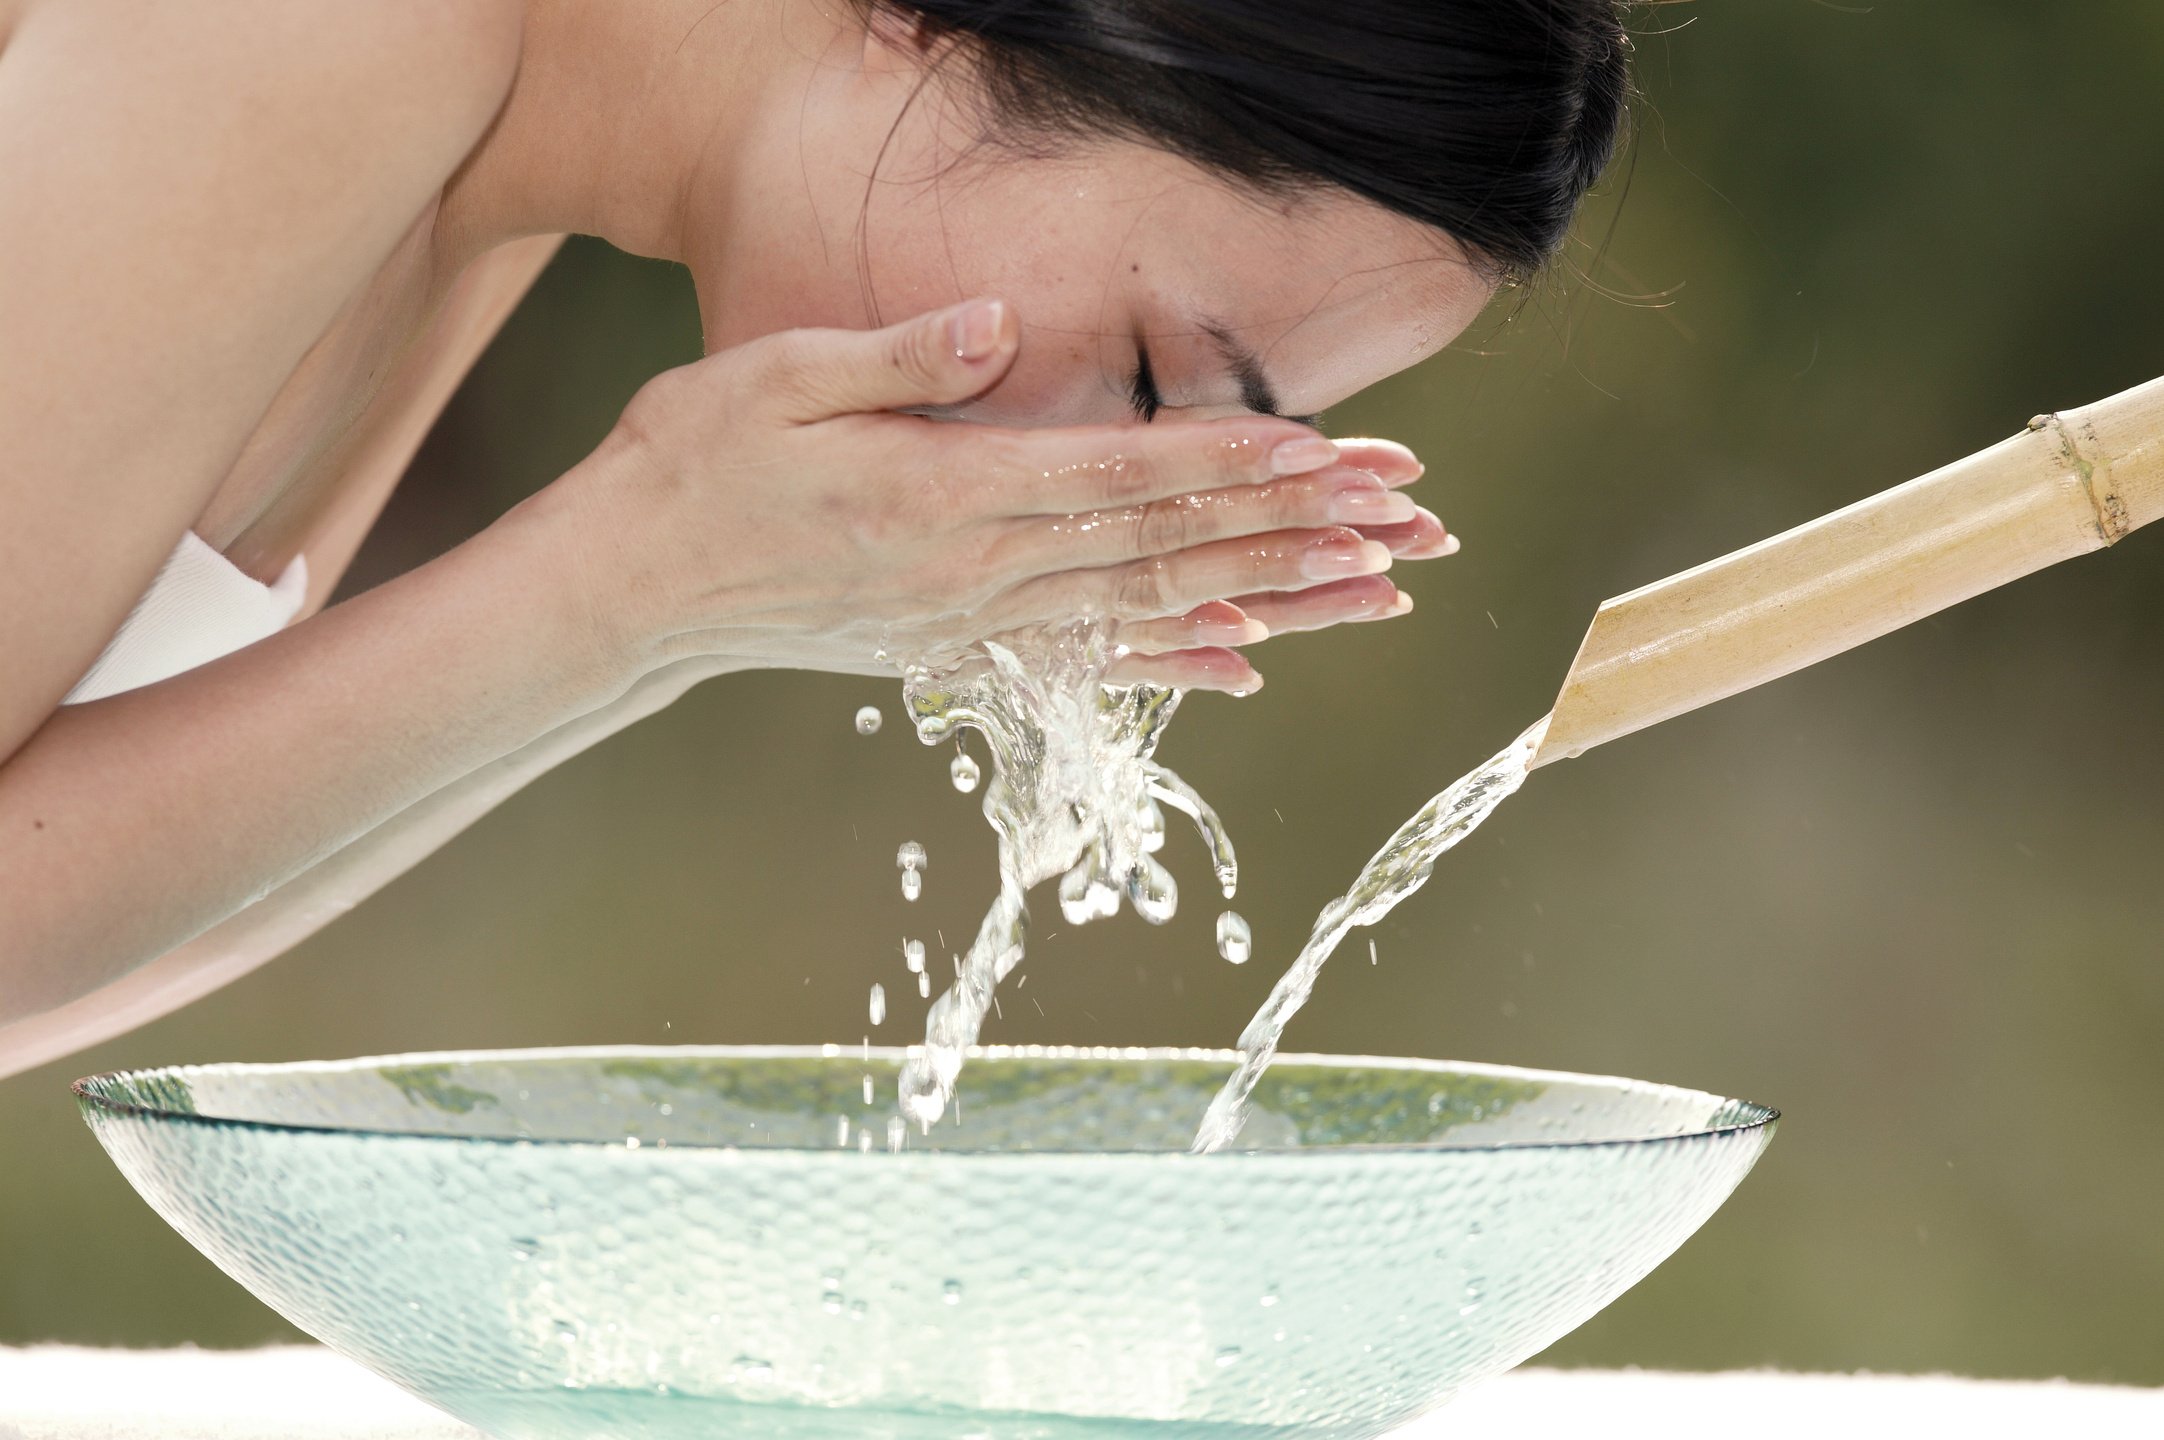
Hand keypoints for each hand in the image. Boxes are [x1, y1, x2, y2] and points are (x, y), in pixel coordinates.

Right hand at [548, 298, 1451, 688]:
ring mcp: (972, 623)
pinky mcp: (958, 653)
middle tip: (1399, 524)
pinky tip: (1247, 665)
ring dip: (1268, 600)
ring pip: (1150, 611)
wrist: (628, 595)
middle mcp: (976, 573)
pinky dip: (1175, 663)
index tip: (1325, 454)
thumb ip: (903, 356)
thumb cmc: (692, 467)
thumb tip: (1003, 328)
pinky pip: (1088, 663)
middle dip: (1290, 531)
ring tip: (1370, 592)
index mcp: (943, 495)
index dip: (1227, 464)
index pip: (1119, 475)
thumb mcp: (778, 378)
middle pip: (1162, 549)